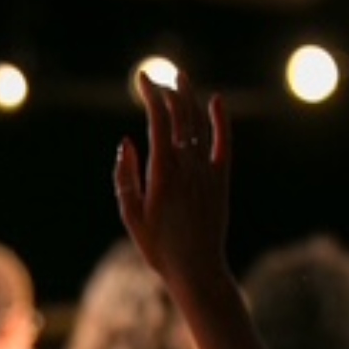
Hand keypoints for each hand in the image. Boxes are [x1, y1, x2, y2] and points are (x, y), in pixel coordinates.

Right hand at [113, 69, 231, 291]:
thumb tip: (126, 143)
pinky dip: (221, 120)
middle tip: (160, 79)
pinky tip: (217, 102)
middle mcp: (188, 166)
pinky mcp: (221, 181)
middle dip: (170, 92)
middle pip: (181, 116)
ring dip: (191, 99)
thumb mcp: (131, 215)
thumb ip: (125, 178)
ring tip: (182, 80)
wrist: (197, 269)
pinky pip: (224, 143)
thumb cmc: (159, 248)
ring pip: (200, 125)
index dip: (151, 94)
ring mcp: (207, 172)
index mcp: (163, 172)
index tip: (142, 79)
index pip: (159, 120)